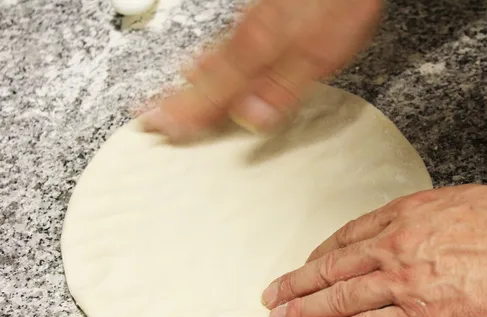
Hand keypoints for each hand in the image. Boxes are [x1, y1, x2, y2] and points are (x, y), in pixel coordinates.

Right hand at [142, 0, 381, 139]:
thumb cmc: (335, 2)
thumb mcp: (317, 54)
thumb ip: (281, 88)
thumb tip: (249, 118)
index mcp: (256, 51)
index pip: (213, 94)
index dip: (187, 116)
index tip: (161, 130)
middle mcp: (246, 38)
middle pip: (204, 78)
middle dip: (175, 101)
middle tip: (148, 118)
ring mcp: (250, 27)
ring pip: (212, 62)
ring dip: (189, 82)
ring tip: (166, 96)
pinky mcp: (261, 20)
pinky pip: (224, 48)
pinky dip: (208, 62)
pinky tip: (204, 63)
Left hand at [261, 185, 486, 316]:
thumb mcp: (458, 201)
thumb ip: (425, 216)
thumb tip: (411, 226)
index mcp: (404, 215)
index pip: (346, 236)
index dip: (319, 254)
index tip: (305, 263)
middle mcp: (393, 247)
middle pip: (331, 266)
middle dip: (297, 283)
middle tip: (272, 294)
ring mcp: (401, 282)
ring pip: (339, 296)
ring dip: (304, 308)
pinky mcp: (417, 316)